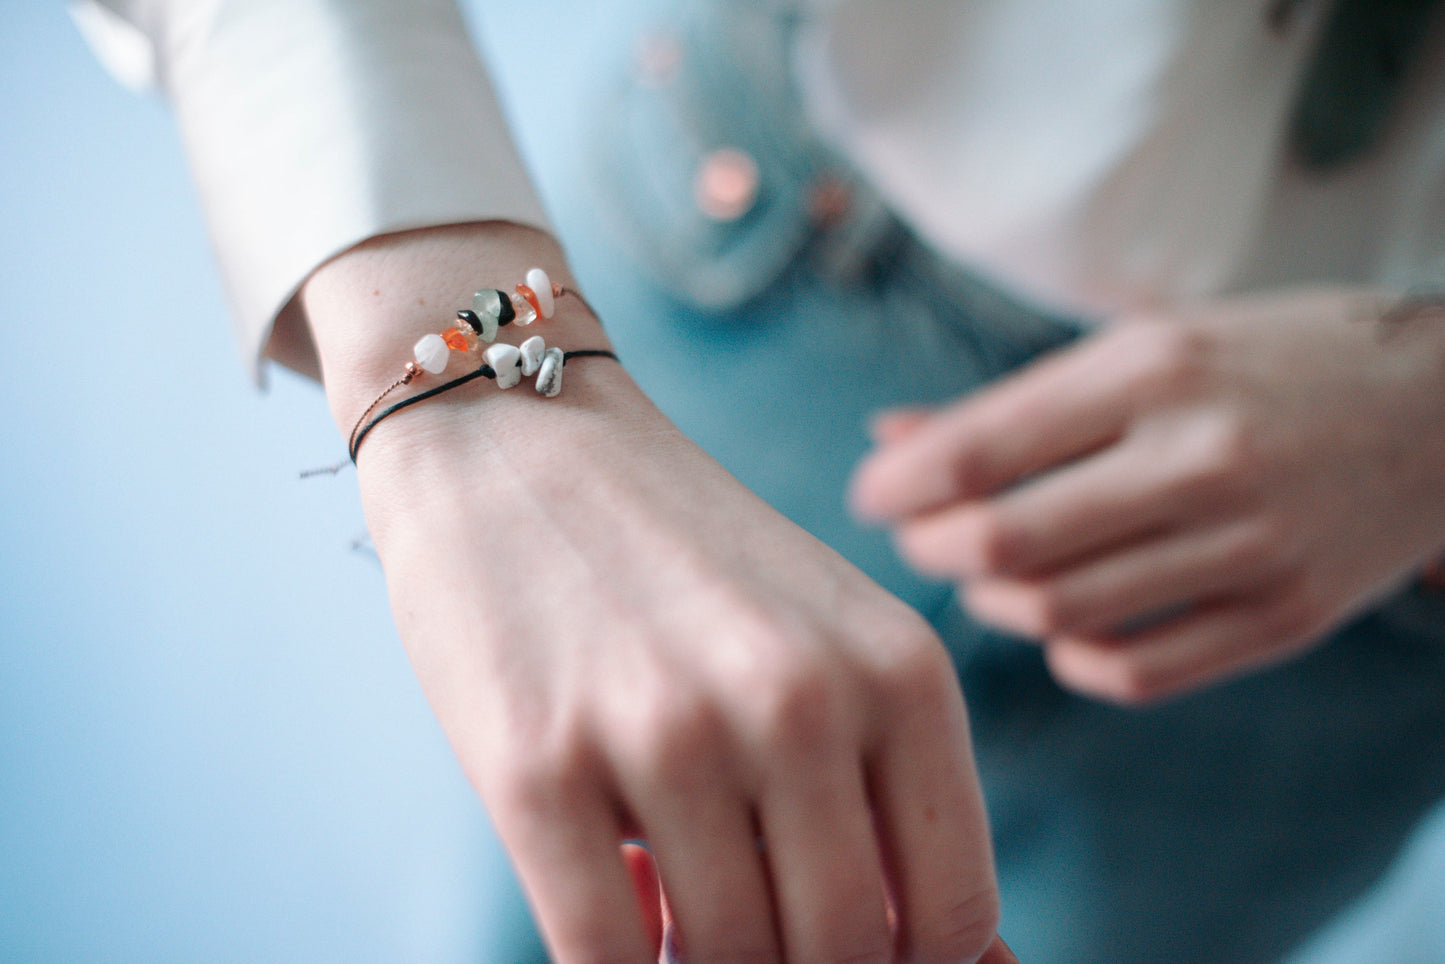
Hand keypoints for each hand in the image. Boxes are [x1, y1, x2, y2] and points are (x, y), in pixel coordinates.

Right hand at [305, 225, 999, 963]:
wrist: (513, 434)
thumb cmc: (680, 553)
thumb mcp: (824, 635)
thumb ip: (884, 787)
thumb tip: (968, 962)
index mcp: (898, 669)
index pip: (952, 910)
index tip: (848, 947)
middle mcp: (798, 700)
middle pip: (840, 954)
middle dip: (795, 962)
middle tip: (747, 921)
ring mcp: (667, 733)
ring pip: (724, 962)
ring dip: (699, 958)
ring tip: (670, 888)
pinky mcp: (538, 765)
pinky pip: (600, 954)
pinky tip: (615, 902)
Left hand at [851, 288, 1444, 703]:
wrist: (1444, 409)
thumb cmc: (1269, 361)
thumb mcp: (1145, 346)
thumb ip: (1015, 403)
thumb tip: (888, 440)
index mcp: (1153, 368)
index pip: (981, 449)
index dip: (898, 487)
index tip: (871, 496)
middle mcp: (1201, 456)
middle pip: (1005, 543)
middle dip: (931, 549)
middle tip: (919, 536)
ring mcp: (1252, 546)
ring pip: (1059, 613)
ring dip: (993, 602)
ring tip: (988, 572)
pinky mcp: (1287, 618)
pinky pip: (1135, 670)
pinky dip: (1072, 655)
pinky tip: (1064, 621)